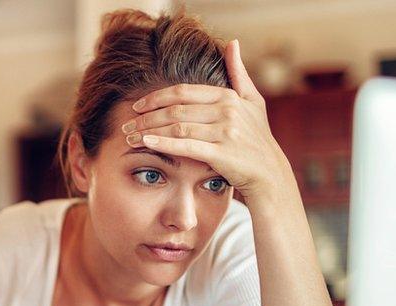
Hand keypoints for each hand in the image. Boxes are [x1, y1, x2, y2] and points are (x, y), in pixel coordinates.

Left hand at [121, 40, 294, 202]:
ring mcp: (225, 131)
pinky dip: (163, 142)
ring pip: (177, 126)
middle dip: (146, 116)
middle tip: (126, 124)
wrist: (269, 173)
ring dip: (148, 130)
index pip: (183, 91)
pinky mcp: (222, 153)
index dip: (156, 98)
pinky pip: (186, 145)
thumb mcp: (253, 101)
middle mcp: (227, 110)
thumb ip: (238, 73)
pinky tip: (146, 142)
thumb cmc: (258, 137)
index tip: (137, 105)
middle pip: (175, 109)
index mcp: (228, 96)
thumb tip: (232, 43)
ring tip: (129, 137)